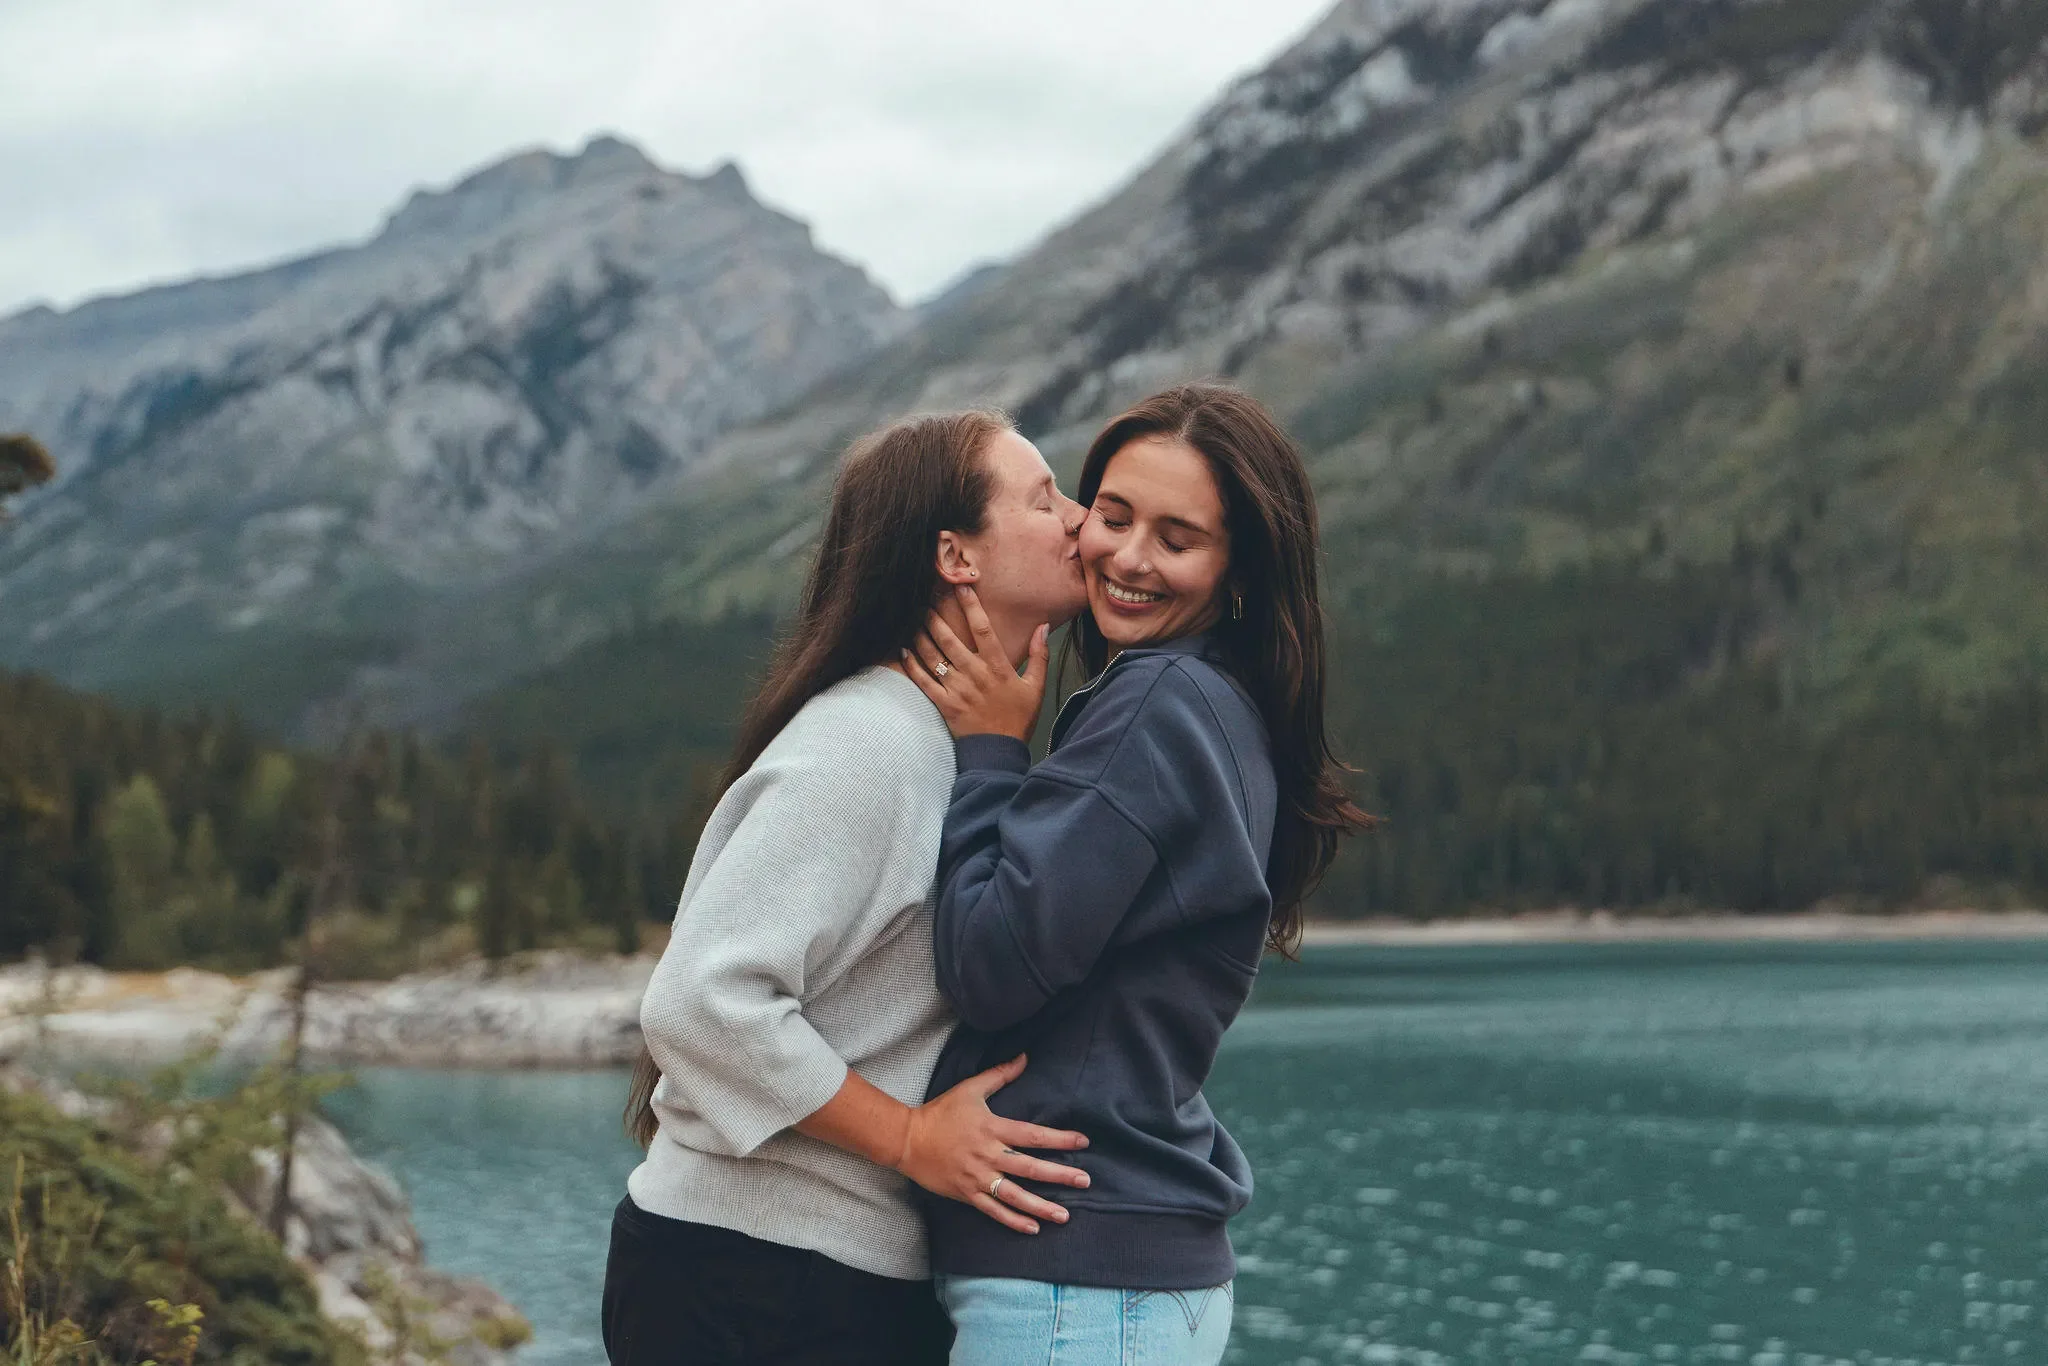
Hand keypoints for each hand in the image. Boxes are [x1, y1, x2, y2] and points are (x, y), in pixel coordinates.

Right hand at [895, 1054, 1090, 1233]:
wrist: (907, 1139)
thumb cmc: (940, 1113)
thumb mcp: (970, 1089)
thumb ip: (1000, 1075)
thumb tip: (1024, 1057)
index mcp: (992, 1129)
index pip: (1033, 1135)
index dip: (1060, 1139)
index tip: (1083, 1142)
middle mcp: (989, 1155)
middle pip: (1030, 1167)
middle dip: (1060, 1175)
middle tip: (1085, 1181)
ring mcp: (978, 1177)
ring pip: (1015, 1195)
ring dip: (1041, 1206)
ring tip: (1064, 1215)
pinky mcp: (967, 1193)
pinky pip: (994, 1210)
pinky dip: (1013, 1221)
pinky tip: (1033, 1228)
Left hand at [903, 587, 1049, 741]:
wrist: (999, 752)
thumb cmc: (1019, 718)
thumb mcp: (1036, 687)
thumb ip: (1039, 655)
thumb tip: (1043, 627)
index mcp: (998, 668)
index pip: (983, 629)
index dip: (971, 606)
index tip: (961, 587)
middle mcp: (975, 674)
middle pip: (950, 639)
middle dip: (936, 617)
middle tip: (925, 600)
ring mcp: (957, 689)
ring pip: (934, 657)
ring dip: (921, 636)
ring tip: (913, 620)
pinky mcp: (944, 704)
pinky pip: (924, 681)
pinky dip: (912, 665)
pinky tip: (904, 651)